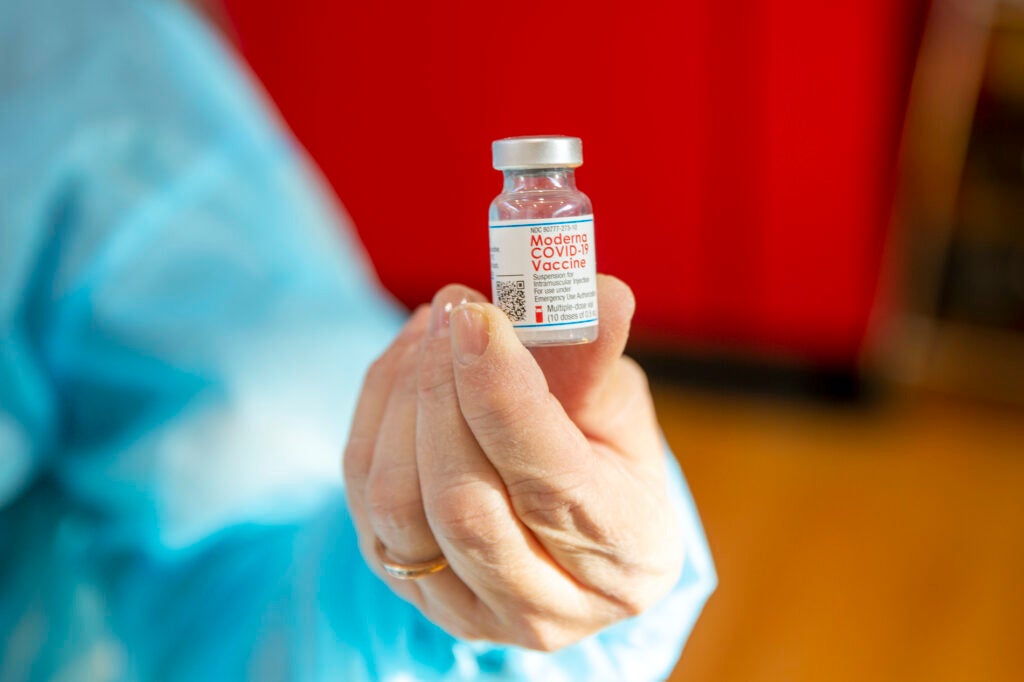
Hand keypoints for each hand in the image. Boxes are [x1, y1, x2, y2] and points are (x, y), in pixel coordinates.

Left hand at [343, 275, 682, 650]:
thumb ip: (599, 360)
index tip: (480, 316)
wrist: (568, 534)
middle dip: (444, 390)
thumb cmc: (607, 465)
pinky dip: (379, 411)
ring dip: (406, 396)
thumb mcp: (619, 410)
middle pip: (462, 501)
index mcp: (623, 556)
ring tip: (436, 325)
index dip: (503, 396)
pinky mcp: (406, 585)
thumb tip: (600, 293)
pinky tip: (410, 359)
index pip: (550, 483)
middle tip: (454, 307)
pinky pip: (363, 494)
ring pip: (398, 502)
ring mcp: (463, 606)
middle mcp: (543, 605)